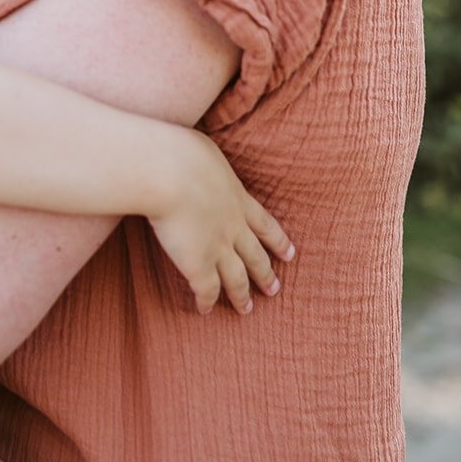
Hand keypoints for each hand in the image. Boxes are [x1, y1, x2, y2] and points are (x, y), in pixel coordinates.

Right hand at [148, 131, 292, 314]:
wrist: (170, 173)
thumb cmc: (182, 153)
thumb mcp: (205, 150)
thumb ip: (208, 162)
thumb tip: (200, 158)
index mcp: (238, 199)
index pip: (265, 225)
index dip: (279, 241)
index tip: (290, 253)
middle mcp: (234, 227)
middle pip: (255, 256)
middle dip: (266, 273)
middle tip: (275, 289)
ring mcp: (218, 247)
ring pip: (237, 278)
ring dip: (242, 295)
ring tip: (246, 309)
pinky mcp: (197, 264)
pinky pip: (206, 290)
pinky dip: (207, 302)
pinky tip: (205, 311)